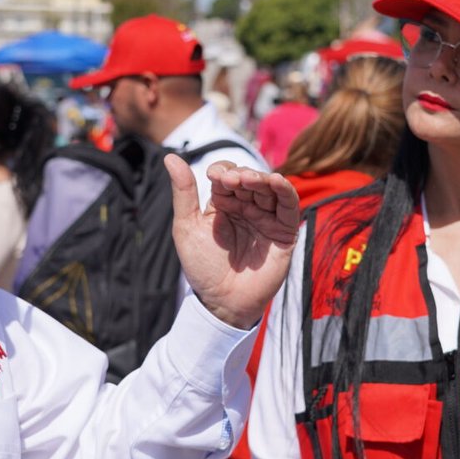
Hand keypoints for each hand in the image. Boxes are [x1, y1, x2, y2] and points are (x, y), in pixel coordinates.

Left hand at [167, 157, 300, 329]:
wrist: (222, 302)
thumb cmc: (202, 267)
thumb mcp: (187, 226)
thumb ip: (183, 193)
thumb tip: (169, 156)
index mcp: (224, 204)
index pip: (228, 175)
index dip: (223, 171)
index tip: (214, 177)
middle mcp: (247, 207)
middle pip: (250, 179)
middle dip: (242, 176)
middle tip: (233, 181)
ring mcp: (267, 218)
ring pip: (270, 189)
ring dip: (262, 179)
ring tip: (251, 180)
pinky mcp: (284, 232)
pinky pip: (289, 206)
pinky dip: (285, 190)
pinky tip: (276, 181)